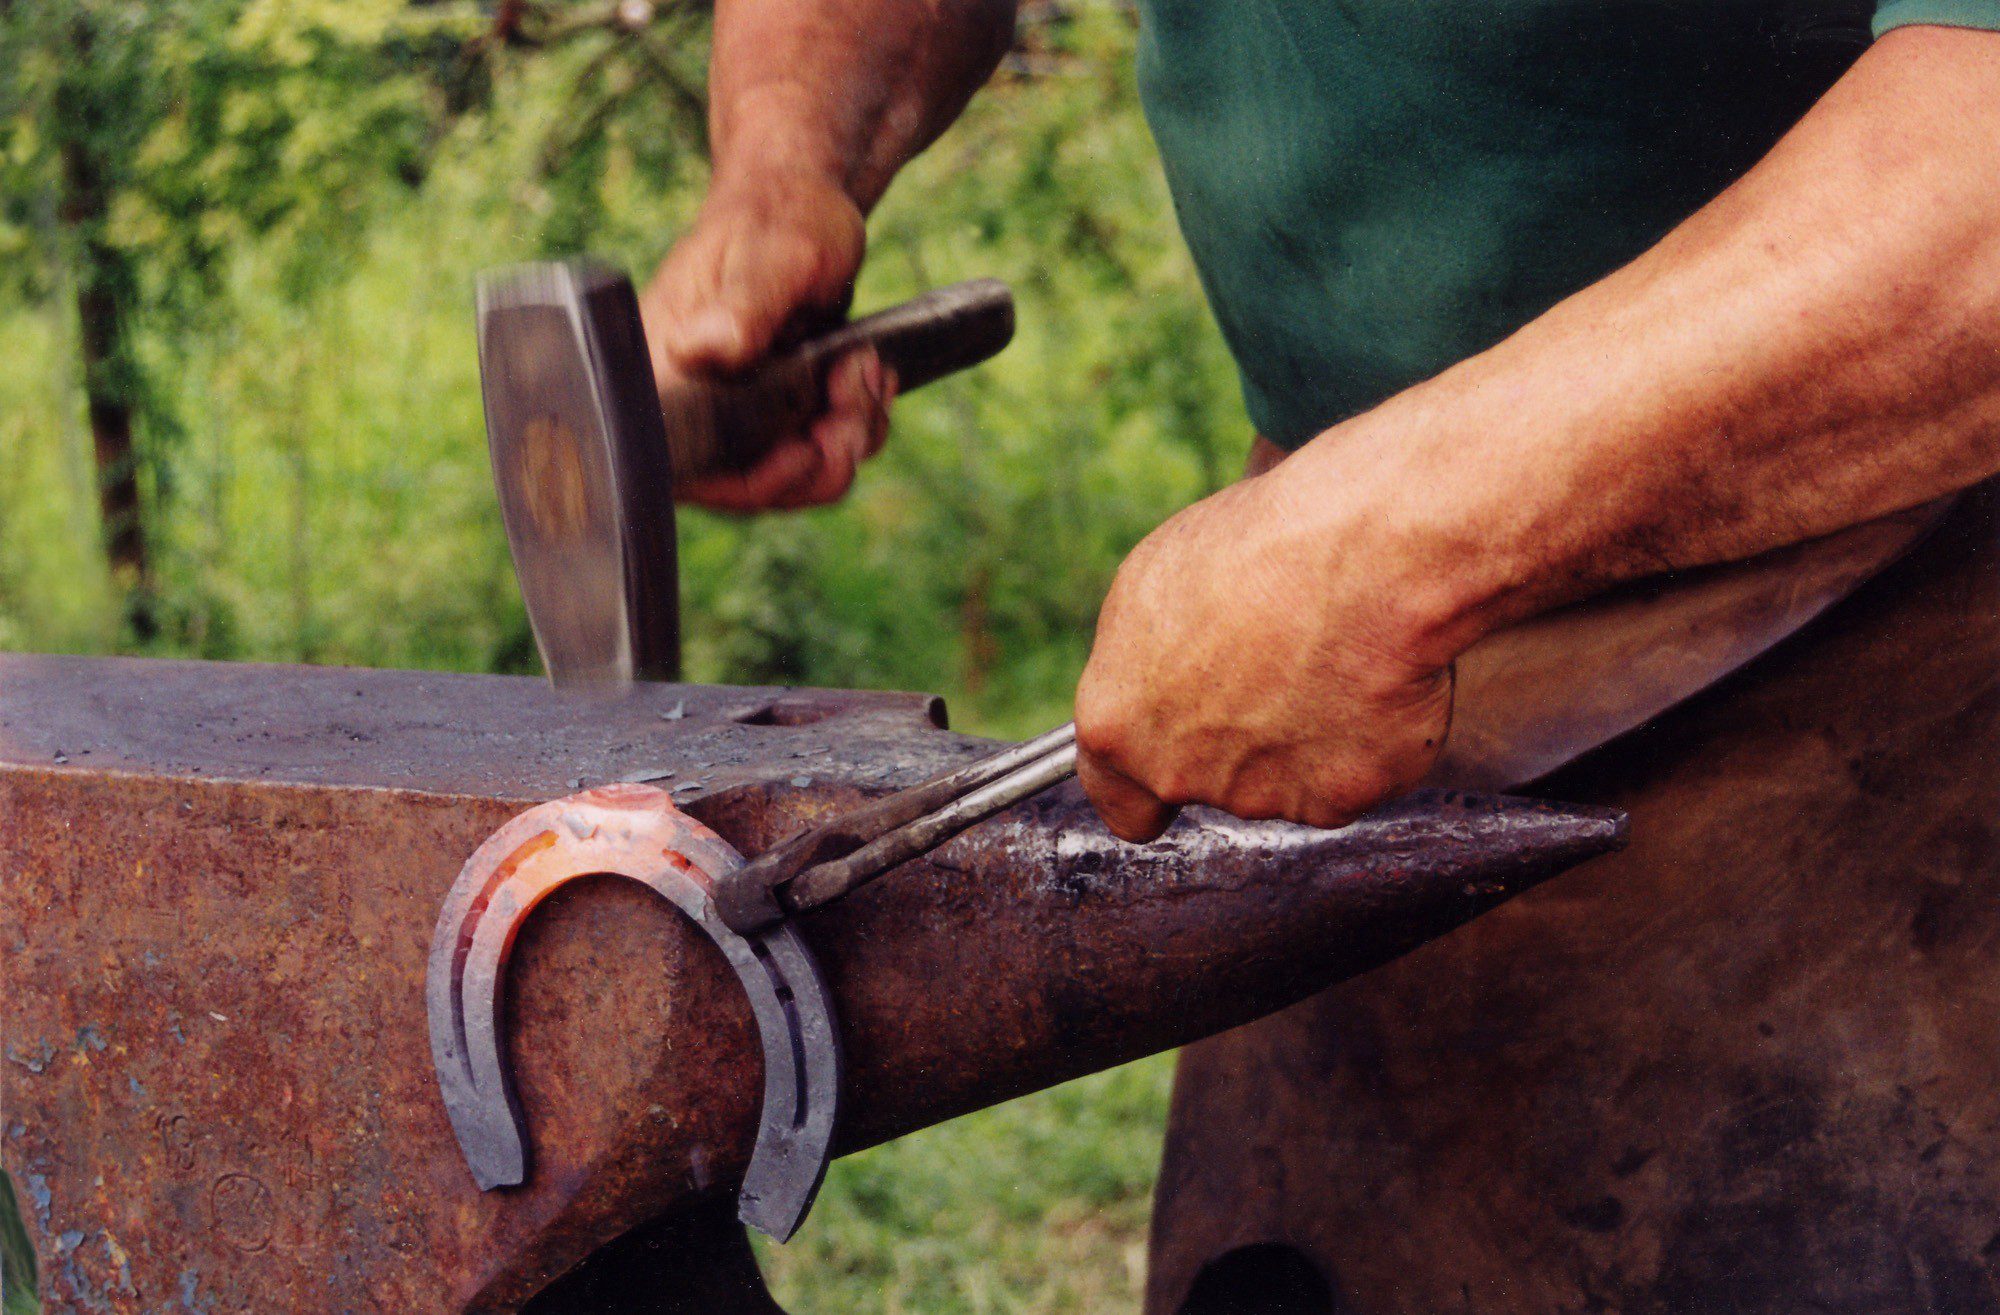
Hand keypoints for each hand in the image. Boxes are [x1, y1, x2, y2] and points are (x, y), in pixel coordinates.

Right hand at [640, 165, 897, 511]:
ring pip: (794, 476)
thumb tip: (700, 351)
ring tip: (869, 371)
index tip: (809, 447)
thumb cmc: (781, 215)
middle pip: (749, 488)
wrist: (805, 201)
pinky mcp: (769, 412)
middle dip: (821, 457)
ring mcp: (732, 412)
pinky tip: (871, 377)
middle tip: (858, 389)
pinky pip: (816, 453)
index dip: (755, 482)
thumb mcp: (772, 256)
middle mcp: (689, 401)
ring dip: (849, 436)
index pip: (688, 471)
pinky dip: (856, 426)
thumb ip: (742, 308)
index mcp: (662, 370)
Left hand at [1074, 460, 1458, 841]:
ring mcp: (1261, 794)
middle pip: (1206, 778)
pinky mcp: (1341, 799)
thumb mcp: (1156, 585)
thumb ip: (1148, 663)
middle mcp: (1178, 773)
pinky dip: (1371, 741)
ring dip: (1305, 735)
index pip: (1113, 795)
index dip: (1144, 783)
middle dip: (1235, 739)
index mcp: (1118, 722)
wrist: (1370, 553)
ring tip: (1333, 651)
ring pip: (1284, 781)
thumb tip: (1164, 681)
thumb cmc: (1261, 546)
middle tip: (1276, 664)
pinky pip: (1354, 777)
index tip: (1170, 764)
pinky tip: (1378, 678)